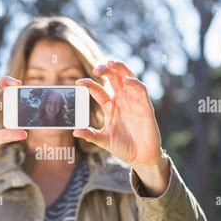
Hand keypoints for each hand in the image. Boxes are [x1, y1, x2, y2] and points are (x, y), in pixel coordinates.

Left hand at [74, 60, 169, 195]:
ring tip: (111, 63)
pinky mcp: (145, 106)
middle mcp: (121, 101)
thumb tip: (75, 131)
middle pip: (113, 79)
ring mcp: (133, 102)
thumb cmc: (123, 147)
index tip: (78, 83)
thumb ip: (91, 135)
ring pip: (128, 78)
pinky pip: (141, 90)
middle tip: (96, 69)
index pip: (98, 91)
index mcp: (110, 107)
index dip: (89, 84)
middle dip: (106, 70)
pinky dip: (134, 83)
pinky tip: (126, 81)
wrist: (140, 157)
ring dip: (121, 69)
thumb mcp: (104, 141)